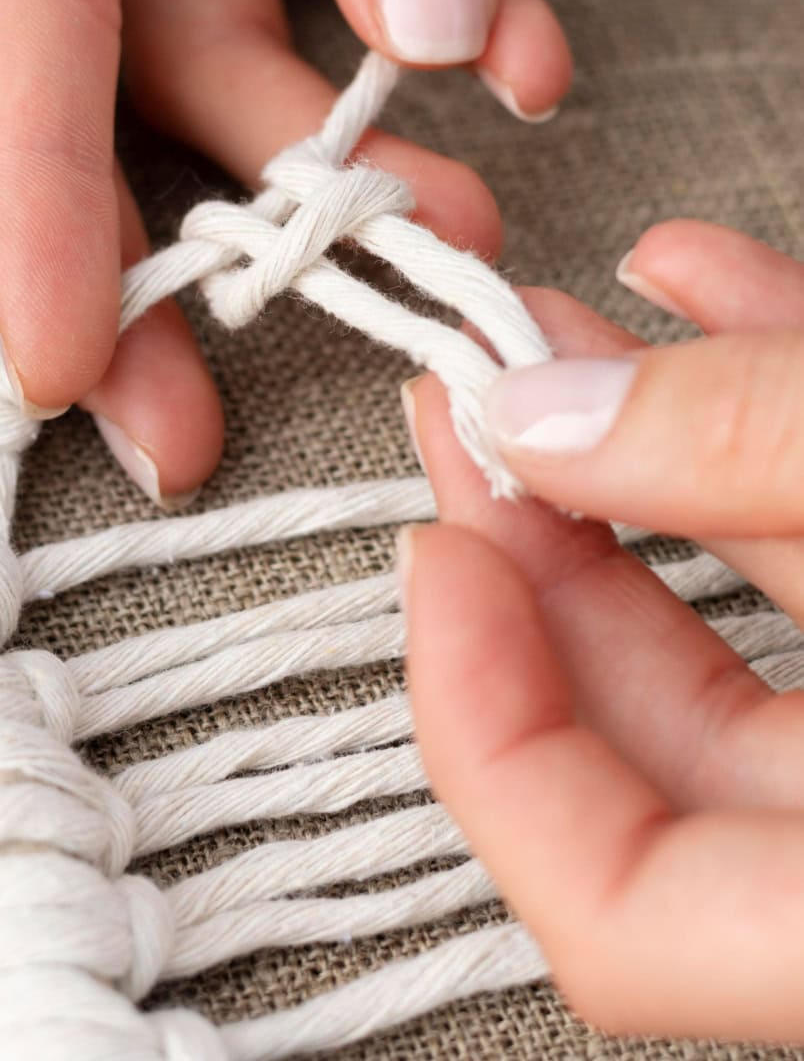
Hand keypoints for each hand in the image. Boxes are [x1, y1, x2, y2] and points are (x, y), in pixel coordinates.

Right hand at [0, 0, 570, 501]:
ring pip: (220, 50)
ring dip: (342, 148)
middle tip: (213, 414)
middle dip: (170, 250)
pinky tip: (518, 62)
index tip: (65, 369)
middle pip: (89, 86)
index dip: (33, 216)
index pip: (8, 27)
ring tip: (461, 217)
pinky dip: (424, 22)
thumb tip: (428, 23)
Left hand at [401, 221, 803, 1041]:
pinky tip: (706, 287)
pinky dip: (775, 417)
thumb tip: (548, 409)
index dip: (494, 737)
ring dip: (653, 457)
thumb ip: (757, 448)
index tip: (440, 556)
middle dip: (550, 544)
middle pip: (657, 740)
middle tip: (470, 401)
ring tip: (562, 322)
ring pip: (752, 632)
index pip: (624, 921)